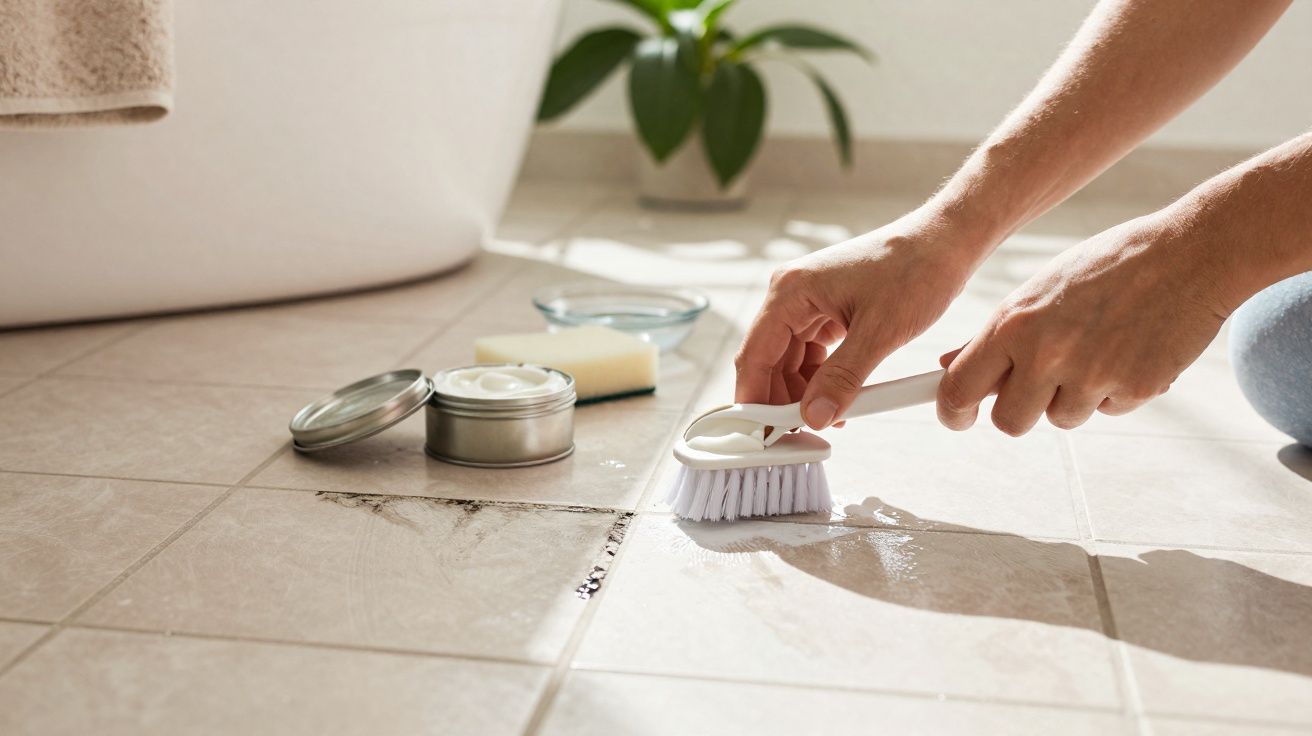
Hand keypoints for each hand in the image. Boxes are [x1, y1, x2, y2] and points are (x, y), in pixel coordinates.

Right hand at [735, 207, 984, 428]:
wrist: (946, 242)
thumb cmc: (916, 269)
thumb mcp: (880, 332)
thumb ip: (842, 378)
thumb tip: (813, 416)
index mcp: (791, 291)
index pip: (755, 356)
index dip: (755, 399)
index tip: (763, 434)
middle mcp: (792, 294)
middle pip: (768, 360)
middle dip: (782, 399)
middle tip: (801, 433)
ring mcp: (809, 301)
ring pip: (790, 360)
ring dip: (804, 391)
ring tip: (829, 417)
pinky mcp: (828, 308)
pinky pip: (813, 352)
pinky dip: (822, 377)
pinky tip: (840, 397)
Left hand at [937, 213, 1228, 434]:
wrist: (1188, 255)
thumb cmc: (1108, 267)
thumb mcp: (1038, 290)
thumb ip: (993, 335)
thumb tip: (948, 366)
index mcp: (1014, 324)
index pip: (959, 390)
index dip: (953, 411)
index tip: (959, 416)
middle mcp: (1048, 354)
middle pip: (1009, 422)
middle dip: (1020, 411)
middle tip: (1039, 384)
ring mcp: (1093, 375)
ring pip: (1061, 419)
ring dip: (1073, 396)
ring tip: (1097, 347)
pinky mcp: (1134, 389)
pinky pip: (1107, 409)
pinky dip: (1114, 390)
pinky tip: (1129, 349)